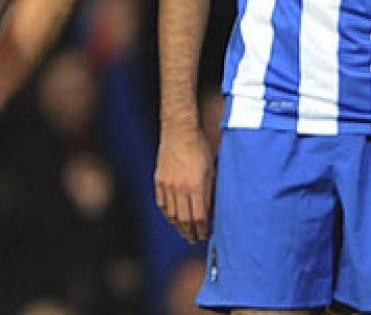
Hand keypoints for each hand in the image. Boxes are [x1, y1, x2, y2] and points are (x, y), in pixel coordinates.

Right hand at [155, 127, 214, 242]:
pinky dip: (167, 213)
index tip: (206, 234)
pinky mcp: (159, 179)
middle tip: (194, 239)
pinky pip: (161, 202)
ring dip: (178, 226)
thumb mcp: (211, 169)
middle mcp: (180, 188)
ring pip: (171, 213)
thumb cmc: (200, 148)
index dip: (203, 229)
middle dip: (190, 232)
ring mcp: (167, 184)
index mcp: (196, 187)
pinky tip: (171, 217)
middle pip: (184, 219)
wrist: (179, 130)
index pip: (200, 217)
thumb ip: (210, 191)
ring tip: (184, 232)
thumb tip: (211, 209)